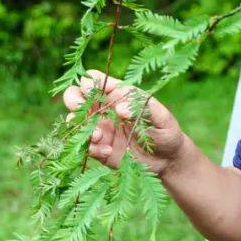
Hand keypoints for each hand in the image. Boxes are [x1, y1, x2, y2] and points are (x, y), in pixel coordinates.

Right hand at [62, 69, 186, 176]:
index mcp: (118, 95)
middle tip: (85, 112)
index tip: (92, 90)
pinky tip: (108, 152)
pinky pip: (84, 146)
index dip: (89, 82)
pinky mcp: (98, 149)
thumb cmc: (165, 131)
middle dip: (73, 100)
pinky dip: (91, 148)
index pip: (95, 80)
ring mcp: (99, 129)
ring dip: (81, 127)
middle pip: (75, 96)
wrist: (166, 160)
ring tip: (100, 136)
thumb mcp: (161, 116)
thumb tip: (120, 108)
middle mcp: (104, 109)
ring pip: (74, 121)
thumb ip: (142, 108)